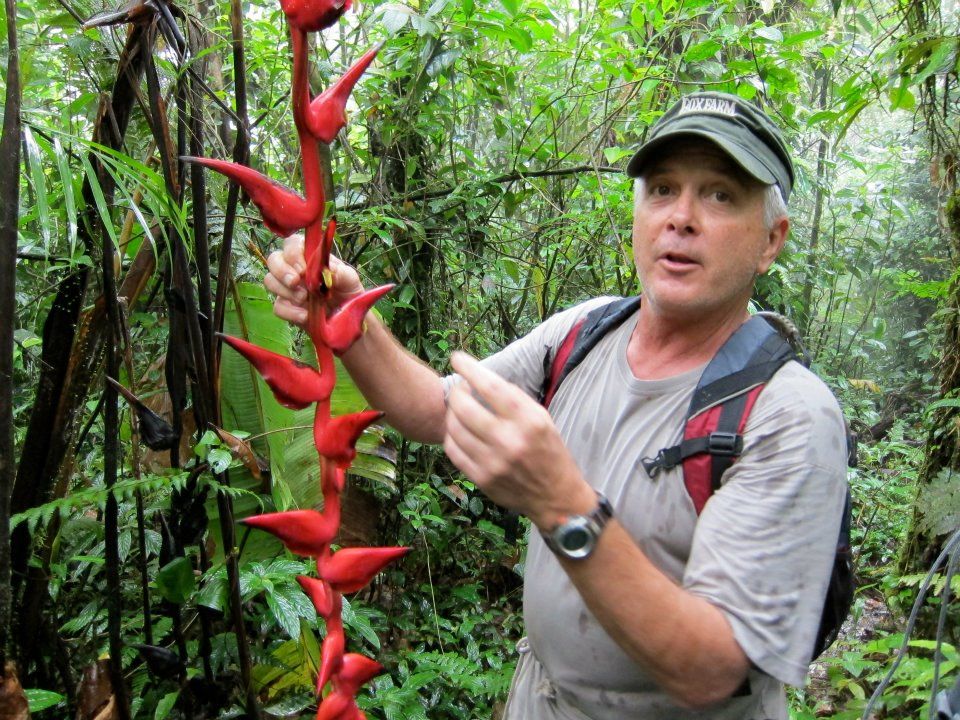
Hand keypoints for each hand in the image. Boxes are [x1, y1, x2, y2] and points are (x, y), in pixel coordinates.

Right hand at [265, 234, 364, 326]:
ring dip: (285, 291)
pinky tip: (305, 315)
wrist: (348, 318)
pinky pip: (278, 306)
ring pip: (270, 281)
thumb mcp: (350, 280)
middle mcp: (294, 268)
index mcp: (309, 256)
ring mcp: (288, 288)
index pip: (292, 244)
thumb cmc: (347, 291)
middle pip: (274, 259)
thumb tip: (327, 270)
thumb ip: (341, 273)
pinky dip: (290, 312)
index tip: (303, 269)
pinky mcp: (287, 307)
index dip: (293, 254)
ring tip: (305, 299)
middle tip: (295, 282)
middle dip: (281, 271)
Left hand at [444, 352, 595, 529]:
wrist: (556, 497)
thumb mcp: (542, 419)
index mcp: (530, 421)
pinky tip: (458, 431)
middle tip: (458, 388)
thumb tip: (482, 379)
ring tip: (458, 409)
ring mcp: (493, 462)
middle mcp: (510, 441)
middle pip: (465, 407)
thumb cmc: (549, 452)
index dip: (470, 369)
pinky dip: (451, 436)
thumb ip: (515, 400)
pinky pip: (454, 451)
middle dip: (455, 392)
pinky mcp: (482, 479)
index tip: (457, 358)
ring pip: (455, 428)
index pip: (492, 387)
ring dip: (451, 413)